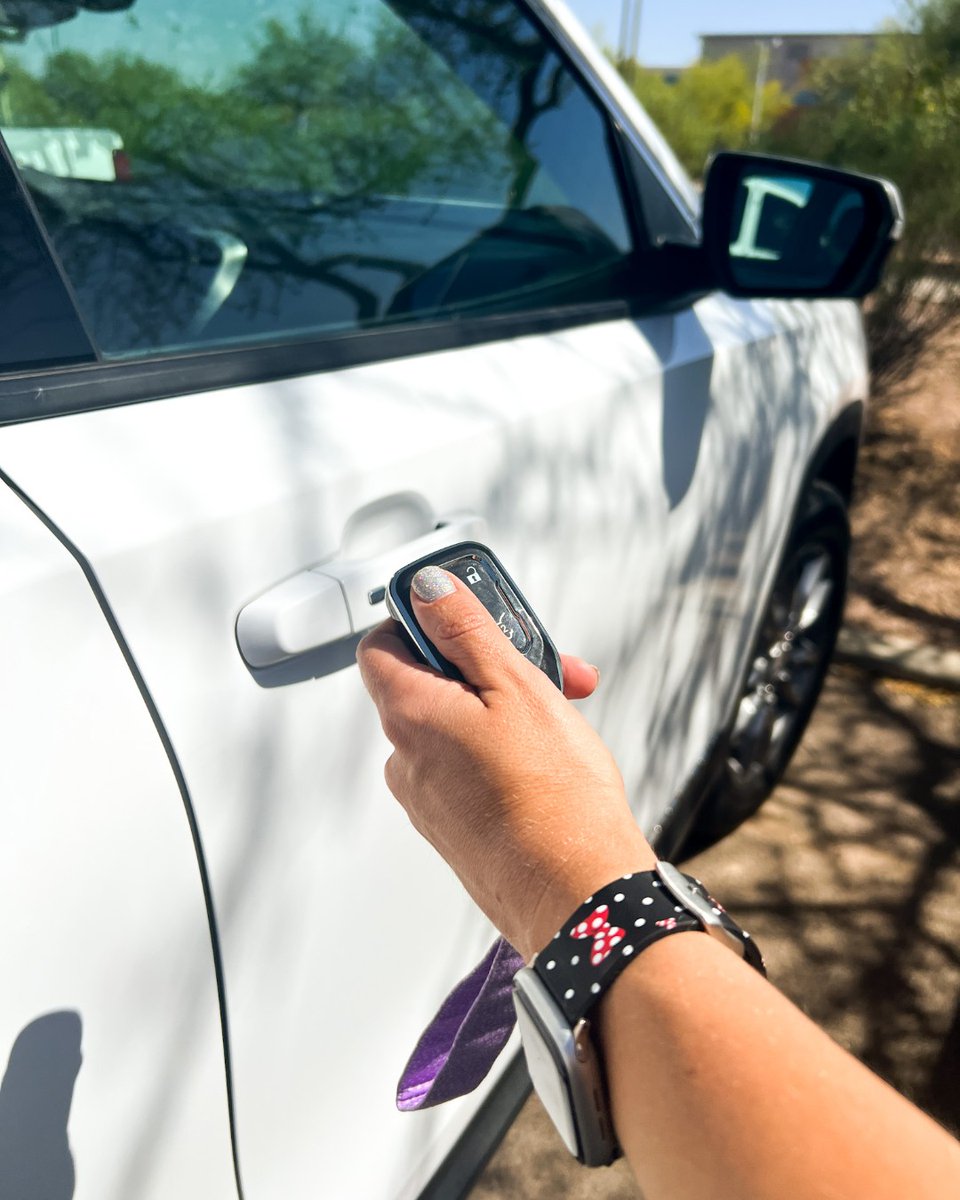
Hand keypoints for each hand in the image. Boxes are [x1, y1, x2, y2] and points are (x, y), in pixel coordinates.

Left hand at [357, 567, 654, 956]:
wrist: (580, 897)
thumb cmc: (554, 800)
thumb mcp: (515, 685)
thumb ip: (465, 630)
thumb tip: (428, 591)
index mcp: (409, 716)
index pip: (382, 643)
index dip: (424, 618)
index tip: (470, 613)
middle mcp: (405, 760)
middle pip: (432, 683)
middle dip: (490, 664)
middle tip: (549, 666)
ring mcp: (429, 800)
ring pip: (459, 725)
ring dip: (507, 707)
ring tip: (565, 715)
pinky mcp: (457, 830)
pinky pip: (470, 767)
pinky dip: (505, 750)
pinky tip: (552, 758)